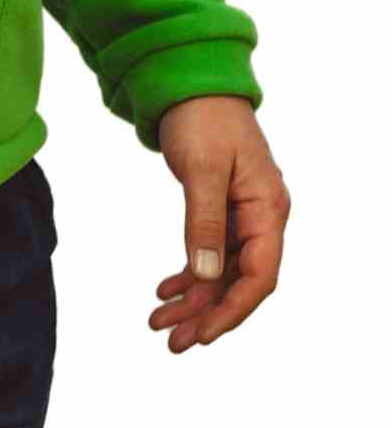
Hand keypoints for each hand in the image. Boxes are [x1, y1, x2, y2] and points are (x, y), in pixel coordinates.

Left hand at [149, 96, 289, 352]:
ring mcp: (243, 216)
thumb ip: (203, 222)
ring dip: (194, 299)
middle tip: (171, 342)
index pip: (260, 275)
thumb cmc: (202, 120)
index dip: (233, 310)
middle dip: (208, 314)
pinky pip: (210, 254)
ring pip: (222, 272)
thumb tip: (205, 275)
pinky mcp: (221, 210)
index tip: (203, 336)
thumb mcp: (201, 170)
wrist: (192, 85)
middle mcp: (261, 218)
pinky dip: (189, 274)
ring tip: (158, 322)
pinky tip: (165, 291)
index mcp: (268, 210)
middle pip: (240, 281)